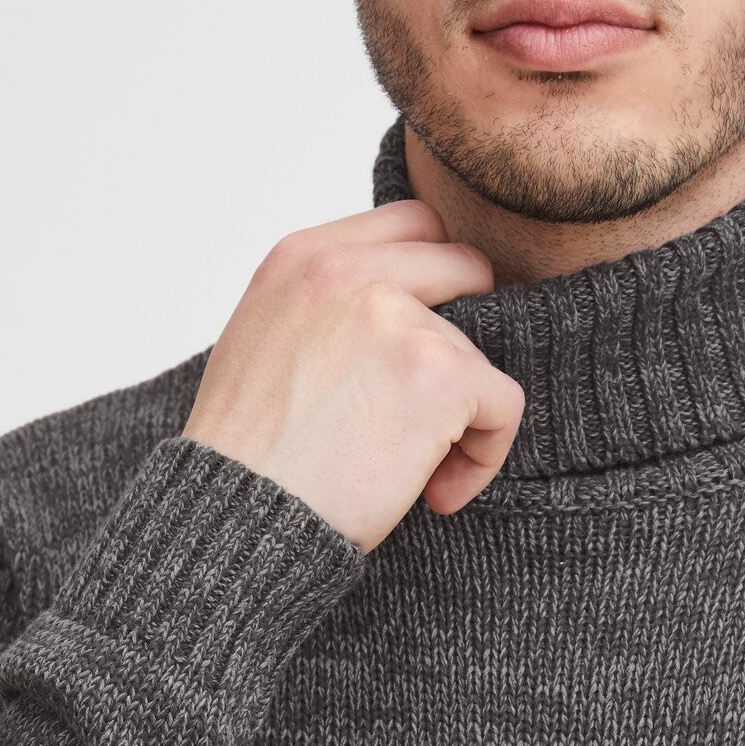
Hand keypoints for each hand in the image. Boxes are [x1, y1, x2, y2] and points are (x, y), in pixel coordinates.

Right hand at [182, 199, 525, 552]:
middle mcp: (351, 272)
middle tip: (433, 408)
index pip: (412, 225)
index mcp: (304, 258)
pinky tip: (436, 492)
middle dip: (460, 343)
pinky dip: (484, 456)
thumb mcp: (264, 342)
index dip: (438, 281)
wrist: (241, 520)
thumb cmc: (248, 459)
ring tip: (409, 475)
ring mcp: (399, 318)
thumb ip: (327, 307)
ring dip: (460, 421)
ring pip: (480, 355)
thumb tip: (397, 313)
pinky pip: (503, 405)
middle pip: (465, 269)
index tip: (423, 346)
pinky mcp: (441, 374)